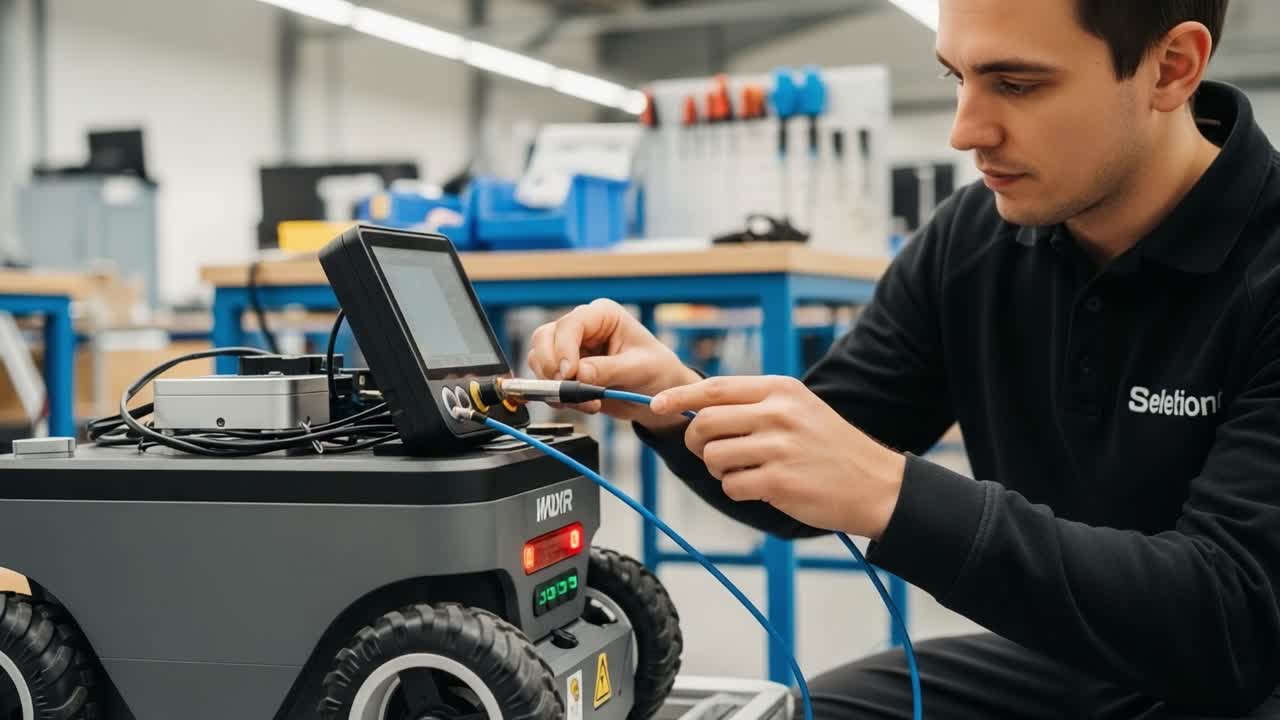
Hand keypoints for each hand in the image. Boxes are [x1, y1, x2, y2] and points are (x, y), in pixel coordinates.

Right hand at [527, 299, 701, 430]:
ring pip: (539, 360)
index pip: (570, 324)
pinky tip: (585, 405)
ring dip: (556, 386)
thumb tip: (580, 373)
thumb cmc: (657, 371)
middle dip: (551, 366)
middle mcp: (582, 329)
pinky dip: (559, 398)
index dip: (563, 348)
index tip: (569, 373)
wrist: (659, 395)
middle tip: (568, 388)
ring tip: (587, 401)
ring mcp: (570, 350)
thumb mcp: (640, 369)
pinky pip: (546, 383)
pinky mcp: (566, 373)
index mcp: (602, 316)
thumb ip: (610, 370)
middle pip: (544, 338)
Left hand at [651, 375, 905, 539]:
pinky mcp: (778, 481)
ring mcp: (778, 447)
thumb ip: (755, 405)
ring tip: (745, 471)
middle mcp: (777, 413)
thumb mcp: (799, 408)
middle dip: (696, 441)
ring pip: (713, 456)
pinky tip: (761, 487)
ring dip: (719, 469)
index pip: (715, 388)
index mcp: (780, 390)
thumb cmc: (832, 447)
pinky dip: (737, 489)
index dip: (679, 396)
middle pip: (704, 423)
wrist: (876, 483)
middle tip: (711, 452)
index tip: (657, 403)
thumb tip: (700, 409)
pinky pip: (730, 485)